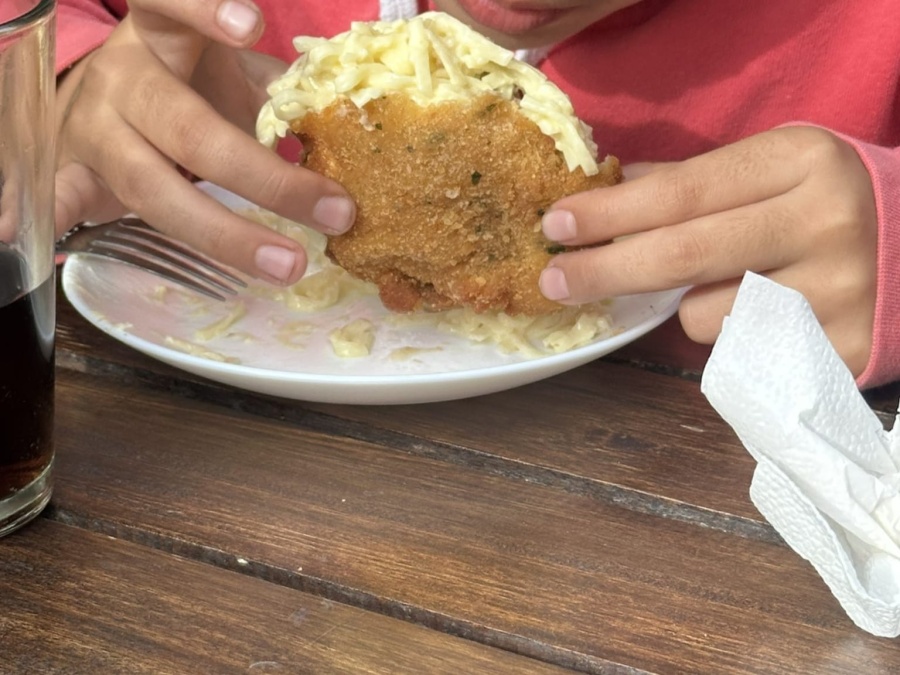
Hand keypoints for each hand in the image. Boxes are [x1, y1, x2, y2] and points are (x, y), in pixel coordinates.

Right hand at [55, 0, 355, 284]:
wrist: (111, 102)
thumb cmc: (188, 85)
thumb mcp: (231, 77)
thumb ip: (278, 95)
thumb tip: (345, 133)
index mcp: (160, 37)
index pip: (169, 4)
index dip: (205, 10)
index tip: (253, 27)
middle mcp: (122, 80)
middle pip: (188, 128)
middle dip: (265, 177)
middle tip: (333, 212)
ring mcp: (91, 130)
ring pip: (150, 183)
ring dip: (221, 231)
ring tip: (286, 265)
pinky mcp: (69, 173)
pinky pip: (57, 196)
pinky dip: (49, 217)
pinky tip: (26, 241)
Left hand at [538, 126, 877, 375]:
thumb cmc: (828, 202)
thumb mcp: (775, 167)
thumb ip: (695, 179)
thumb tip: (610, 190)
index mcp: (799, 161)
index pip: (682, 191)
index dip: (610, 213)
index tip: (556, 224)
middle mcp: (823, 220)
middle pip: (684, 254)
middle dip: (605, 270)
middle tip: (553, 280)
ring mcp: (838, 289)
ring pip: (704, 316)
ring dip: (688, 309)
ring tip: (732, 286)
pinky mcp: (843, 346)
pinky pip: (738, 353)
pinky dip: (729, 337)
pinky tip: (759, 315)